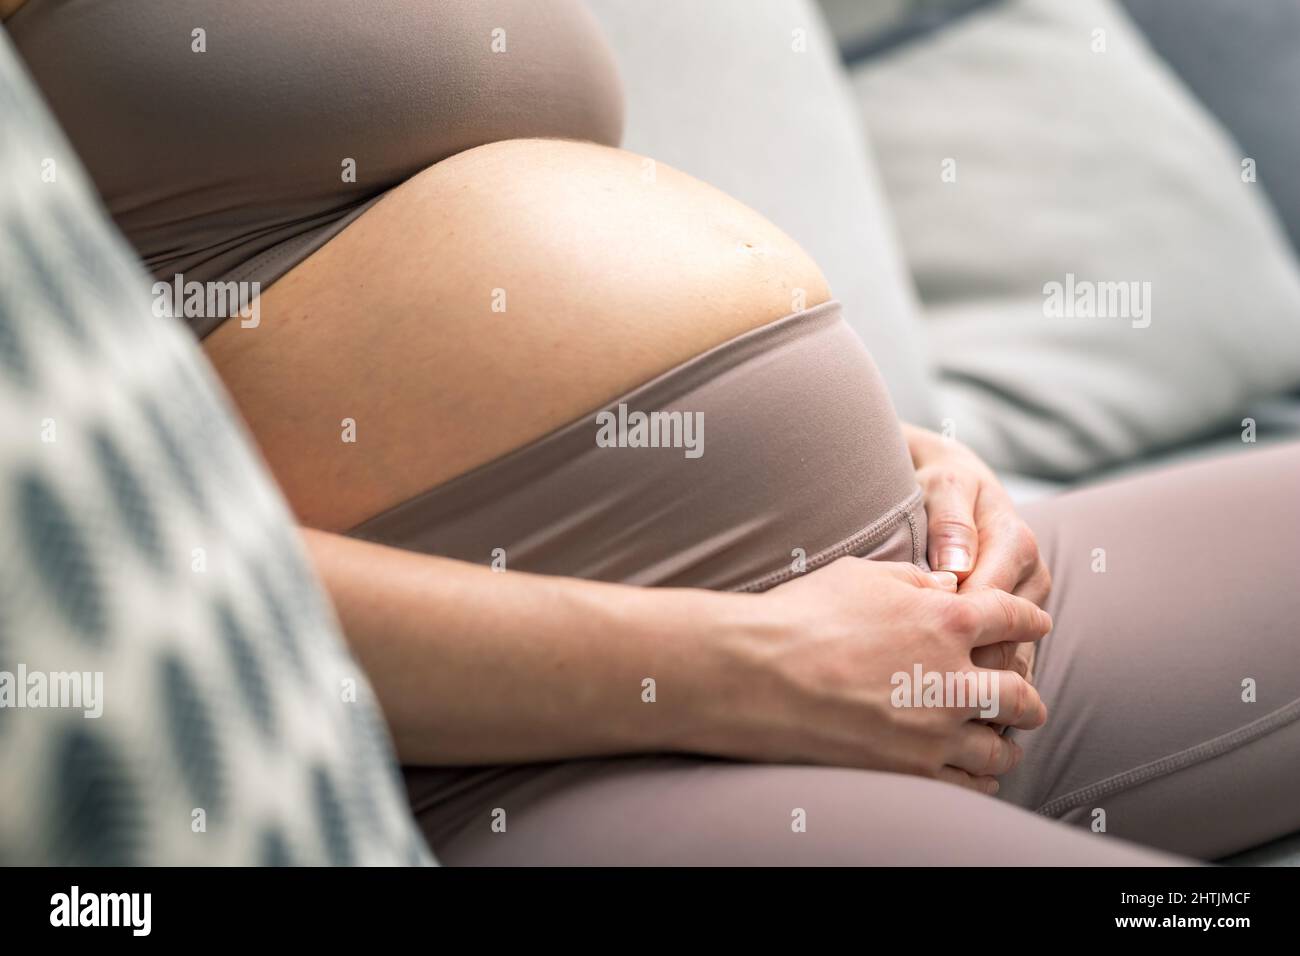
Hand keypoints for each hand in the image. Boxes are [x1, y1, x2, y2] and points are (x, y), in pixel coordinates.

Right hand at [697, 557, 1050, 794]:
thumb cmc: (802, 615)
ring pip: (1000, 748)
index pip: (1013, 618)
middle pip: (1022, 694)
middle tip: (1028, 700)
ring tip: (1003, 742)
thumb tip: (945, 587)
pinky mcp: (912, 771)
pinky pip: (968, 784)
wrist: (757, 675)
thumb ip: (916, 582)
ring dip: (1006, 743)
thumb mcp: (863, 576)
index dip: (1031, 619)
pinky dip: (978, 778)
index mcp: (948, 621)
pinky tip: (973, 773)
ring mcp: (936, 732)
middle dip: (1029, 697)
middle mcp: (955, 680)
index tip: (1037, 624)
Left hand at [903, 425, 1050, 682]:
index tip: (916, 654)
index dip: (957, 631)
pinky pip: (1008, 661)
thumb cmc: (940, 484)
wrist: (950, 482)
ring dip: (979, 683)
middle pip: (1008, 638)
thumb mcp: (943, 488)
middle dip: (969, 667)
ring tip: (933, 706)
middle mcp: (1030, 576)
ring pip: (1013, 657)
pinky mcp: (1017, 621)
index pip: (993, 601)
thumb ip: (950, 523)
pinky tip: (950, 704)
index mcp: (1016, 542)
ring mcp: (1027, 602)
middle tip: (922, 692)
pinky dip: (985, 684)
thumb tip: (957, 566)